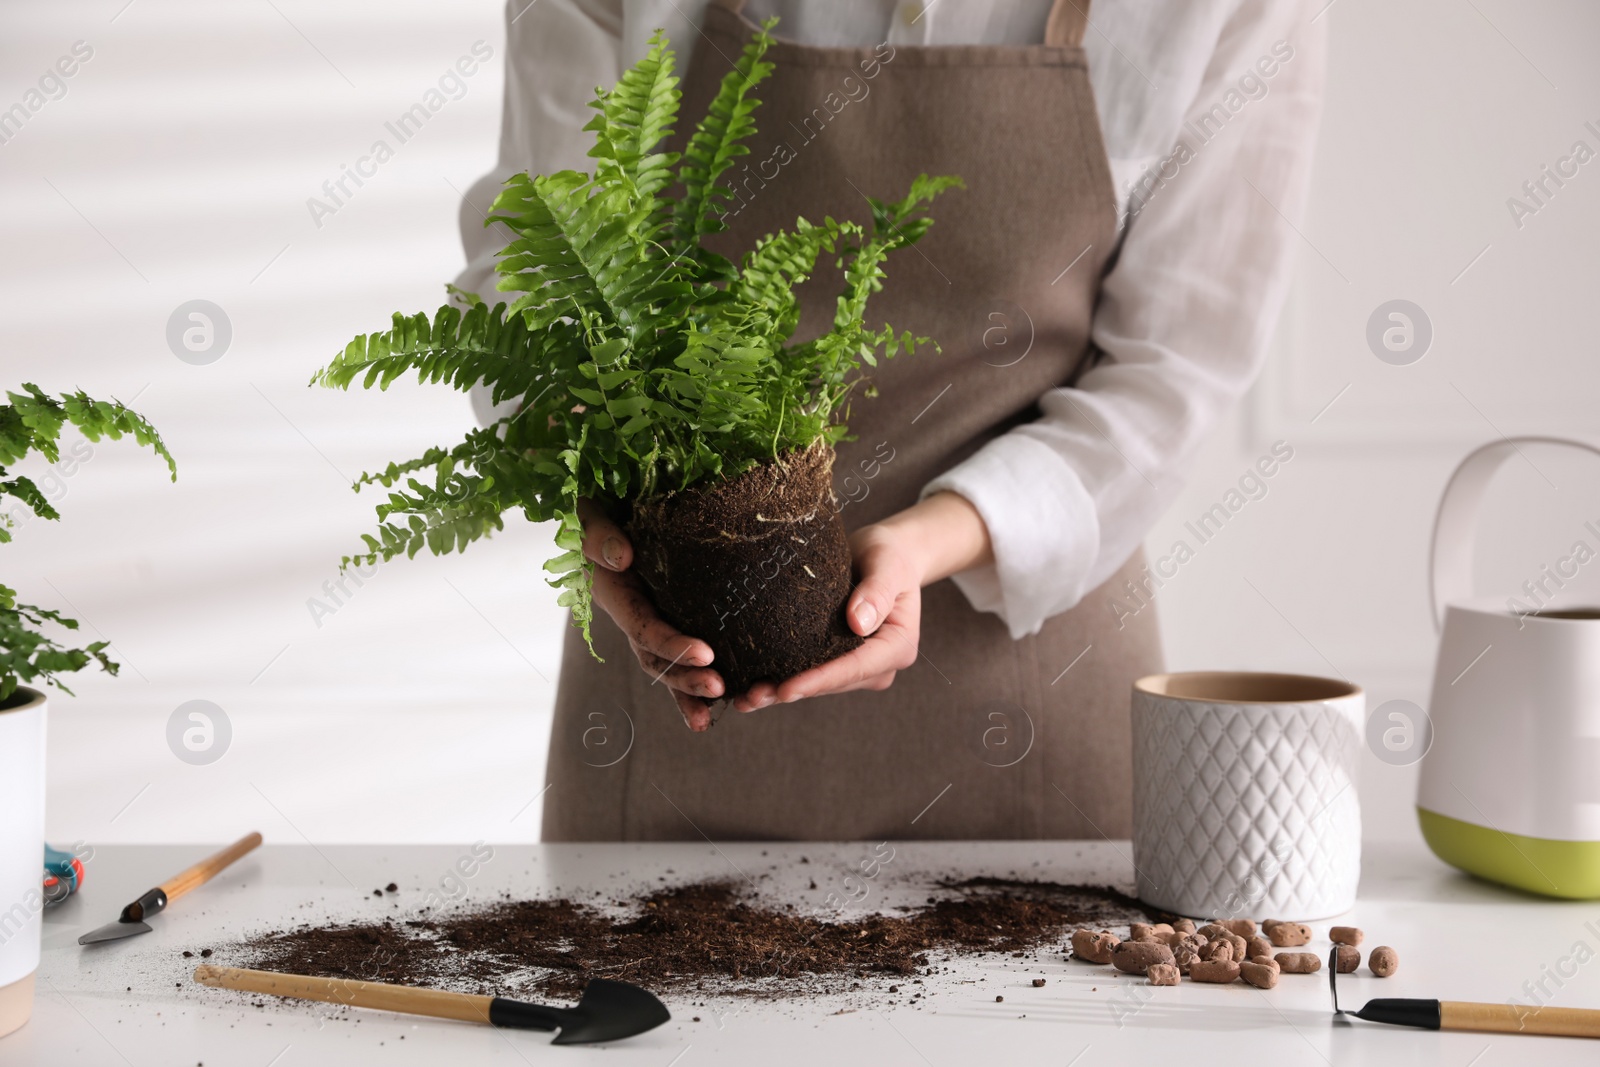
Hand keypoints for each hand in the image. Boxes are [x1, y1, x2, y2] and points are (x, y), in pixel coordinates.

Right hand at [578, 499, 724, 731]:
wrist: (609, 501)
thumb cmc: (598, 504)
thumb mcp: (589, 512)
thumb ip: (599, 534)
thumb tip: (623, 558)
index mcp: (615, 594)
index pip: (643, 627)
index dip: (672, 644)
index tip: (706, 653)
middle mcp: (632, 613)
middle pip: (656, 657)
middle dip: (686, 677)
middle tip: (720, 687)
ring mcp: (650, 616)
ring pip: (668, 664)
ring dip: (691, 690)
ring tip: (722, 707)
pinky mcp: (668, 612)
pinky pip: (682, 650)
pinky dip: (697, 676)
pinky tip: (723, 699)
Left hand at [729, 491, 992, 710]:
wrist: (885, 556)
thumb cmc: (888, 555)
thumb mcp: (887, 564)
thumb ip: (876, 591)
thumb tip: (858, 623)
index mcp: (897, 647)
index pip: (854, 668)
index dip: (818, 680)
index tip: (786, 688)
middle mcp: (879, 665)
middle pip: (831, 684)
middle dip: (792, 692)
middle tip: (749, 698)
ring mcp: (859, 668)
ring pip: (817, 685)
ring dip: (780, 693)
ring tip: (743, 699)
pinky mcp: (838, 661)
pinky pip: (809, 673)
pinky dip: (780, 681)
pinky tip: (747, 690)